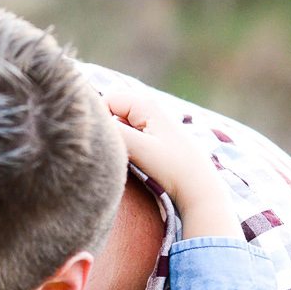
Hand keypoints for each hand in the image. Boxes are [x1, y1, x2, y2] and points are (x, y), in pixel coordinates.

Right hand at [101, 88, 238, 239]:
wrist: (200, 189)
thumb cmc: (173, 167)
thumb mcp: (139, 149)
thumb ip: (114, 132)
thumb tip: (90, 122)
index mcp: (145, 104)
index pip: (106, 100)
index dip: (100, 120)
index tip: (105, 143)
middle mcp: (148, 108)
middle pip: (112, 111)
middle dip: (108, 129)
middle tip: (116, 152)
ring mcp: (151, 123)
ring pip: (119, 125)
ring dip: (117, 140)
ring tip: (128, 159)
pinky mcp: (154, 138)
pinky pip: (129, 135)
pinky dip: (126, 146)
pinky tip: (136, 162)